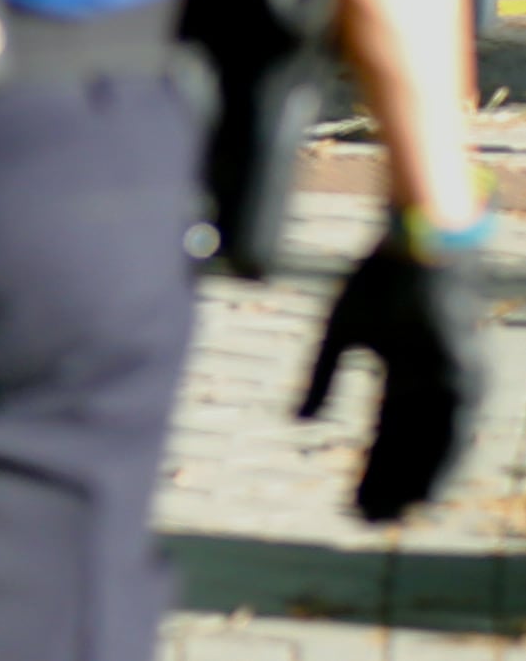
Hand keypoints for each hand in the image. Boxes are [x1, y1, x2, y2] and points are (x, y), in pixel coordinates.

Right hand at [302, 223, 486, 519]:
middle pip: (408, 450)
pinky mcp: (465, 381)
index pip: (385, 435)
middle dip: (387, 487)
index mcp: (400, 371)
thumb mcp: (339, 331)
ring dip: (410, 487)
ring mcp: (451, 385)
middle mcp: (432, 386)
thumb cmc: (376, 278)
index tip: (351, 503)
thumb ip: (321, 378)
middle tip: (365, 522)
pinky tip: (424, 495)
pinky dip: (438, 469)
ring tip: (388, 518)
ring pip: (430, 450)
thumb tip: (298, 425)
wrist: (419, 242)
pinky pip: (454, 437)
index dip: (369, 470)